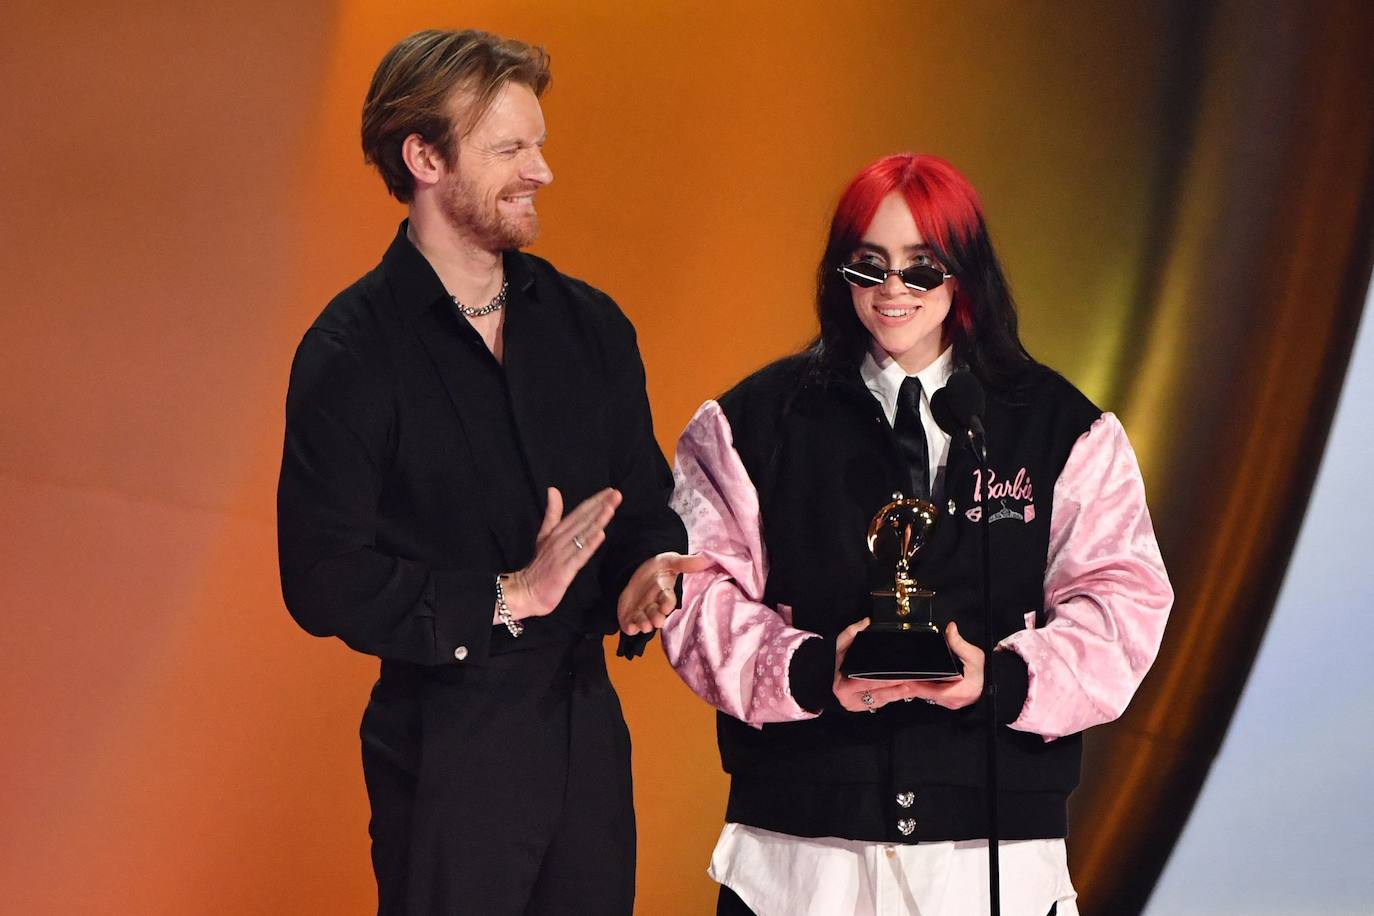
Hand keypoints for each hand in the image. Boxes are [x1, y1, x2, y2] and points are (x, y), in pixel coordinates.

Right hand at [503, 487, 620, 619]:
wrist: (526, 591)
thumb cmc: (540, 565)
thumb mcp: (545, 535)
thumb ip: (552, 513)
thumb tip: (553, 489)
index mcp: (557, 531)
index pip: (579, 512)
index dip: (595, 500)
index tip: (611, 490)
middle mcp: (560, 539)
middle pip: (583, 520)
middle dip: (601, 506)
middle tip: (617, 494)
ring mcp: (562, 554)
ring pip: (583, 534)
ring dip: (598, 520)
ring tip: (611, 507)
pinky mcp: (564, 570)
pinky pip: (579, 556)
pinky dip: (590, 545)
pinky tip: (600, 535)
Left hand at [617, 552, 712, 633]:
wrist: (636, 572)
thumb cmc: (658, 569)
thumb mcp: (670, 561)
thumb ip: (685, 562)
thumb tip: (706, 558)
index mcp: (665, 593)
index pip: (668, 599)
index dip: (667, 603)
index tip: (666, 606)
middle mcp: (655, 606)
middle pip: (657, 614)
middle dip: (657, 617)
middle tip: (657, 620)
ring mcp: (643, 613)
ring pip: (645, 622)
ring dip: (644, 624)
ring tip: (644, 625)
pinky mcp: (630, 617)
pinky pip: (631, 626)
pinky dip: (630, 628)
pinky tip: (629, 628)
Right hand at [832, 618, 932, 711]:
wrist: (823, 680)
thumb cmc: (831, 664)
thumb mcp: (837, 645)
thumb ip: (851, 632)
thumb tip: (866, 622)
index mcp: (843, 687)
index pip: (868, 683)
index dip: (886, 681)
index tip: (900, 676)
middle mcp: (851, 700)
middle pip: (881, 695)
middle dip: (899, 688)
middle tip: (914, 681)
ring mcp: (859, 706)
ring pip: (885, 700)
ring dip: (902, 693)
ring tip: (916, 685)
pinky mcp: (866, 707)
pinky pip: (884, 702)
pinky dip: (897, 695)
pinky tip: (909, 690)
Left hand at [903, 622, 984, 708]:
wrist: (992, 685)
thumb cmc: (985, 673)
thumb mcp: (974, 656)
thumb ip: (959, 643)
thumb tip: (951, 628)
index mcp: (958, 692)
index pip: (928, 691)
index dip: (914, 684)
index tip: (904, 677)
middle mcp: (951, 701)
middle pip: (923, 694)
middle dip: (910, 685)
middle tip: (897, 676)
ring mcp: (948, 703)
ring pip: (925, 696)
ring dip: (914, 687)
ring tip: (901, 678)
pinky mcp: (946, 701)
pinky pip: (929, 695)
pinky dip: (921, 688)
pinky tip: (914, 681)